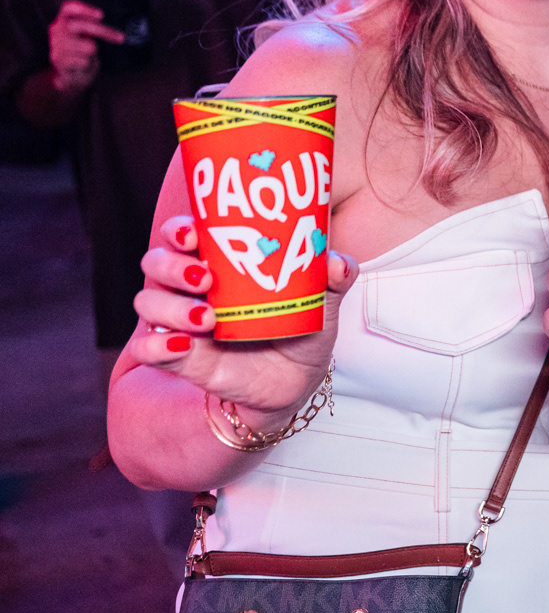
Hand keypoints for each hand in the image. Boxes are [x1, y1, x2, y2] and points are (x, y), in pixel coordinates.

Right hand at [48, 0, 124, 93]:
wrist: (70, 76)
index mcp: (63, 20)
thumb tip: (100, 17)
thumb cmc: (81, 51)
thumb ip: (90, 26)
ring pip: (87, 46)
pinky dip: (87, 64)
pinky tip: (80, 65)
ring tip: (86, 56)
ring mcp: (56, 45)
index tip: (101, 15)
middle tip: (121, 38)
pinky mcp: (58, 60)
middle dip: (103, 31)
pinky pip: (84, 61)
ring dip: (92, 53)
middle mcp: (56, 30)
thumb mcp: (86, 35)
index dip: (84, 9)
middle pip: (80, 25)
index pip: (69, 8)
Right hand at [127, 213, 358, 421]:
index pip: (184, 234)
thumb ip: (331, 280)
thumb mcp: (319, 304)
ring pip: (148, 302)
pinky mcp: (175, 357)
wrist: (290, 383)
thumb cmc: (298, 330)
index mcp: (219, 263)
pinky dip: (156, 346)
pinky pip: (147, 347)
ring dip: (171, 307)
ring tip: (207, 318)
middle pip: (157, 261)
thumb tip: (337, 263)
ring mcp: (178, 322)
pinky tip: (181, 346)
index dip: (180, 229)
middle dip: (172, 265)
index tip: (193, 234)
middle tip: (205, 278)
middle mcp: (191, 288)